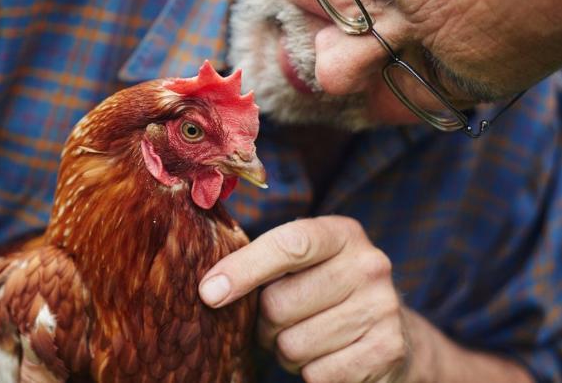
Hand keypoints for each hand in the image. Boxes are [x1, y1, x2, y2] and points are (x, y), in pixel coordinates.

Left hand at [199, 215, 410, 382]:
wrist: (392, 328)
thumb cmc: (323, 289)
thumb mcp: (302, 262)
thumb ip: (261, 260)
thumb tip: (209, 288)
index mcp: (341, 233)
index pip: (287, 246)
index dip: (242, 270)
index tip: (208, 293)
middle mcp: (368, 265)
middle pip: (279, 304)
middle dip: (265, 323)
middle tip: (277, 322)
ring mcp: (382, 308)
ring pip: (293, 345)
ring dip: (286, 351)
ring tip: (304, 338)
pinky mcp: (388, 350)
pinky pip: (318, 374)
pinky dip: (310, 372)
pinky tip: (326, 356)